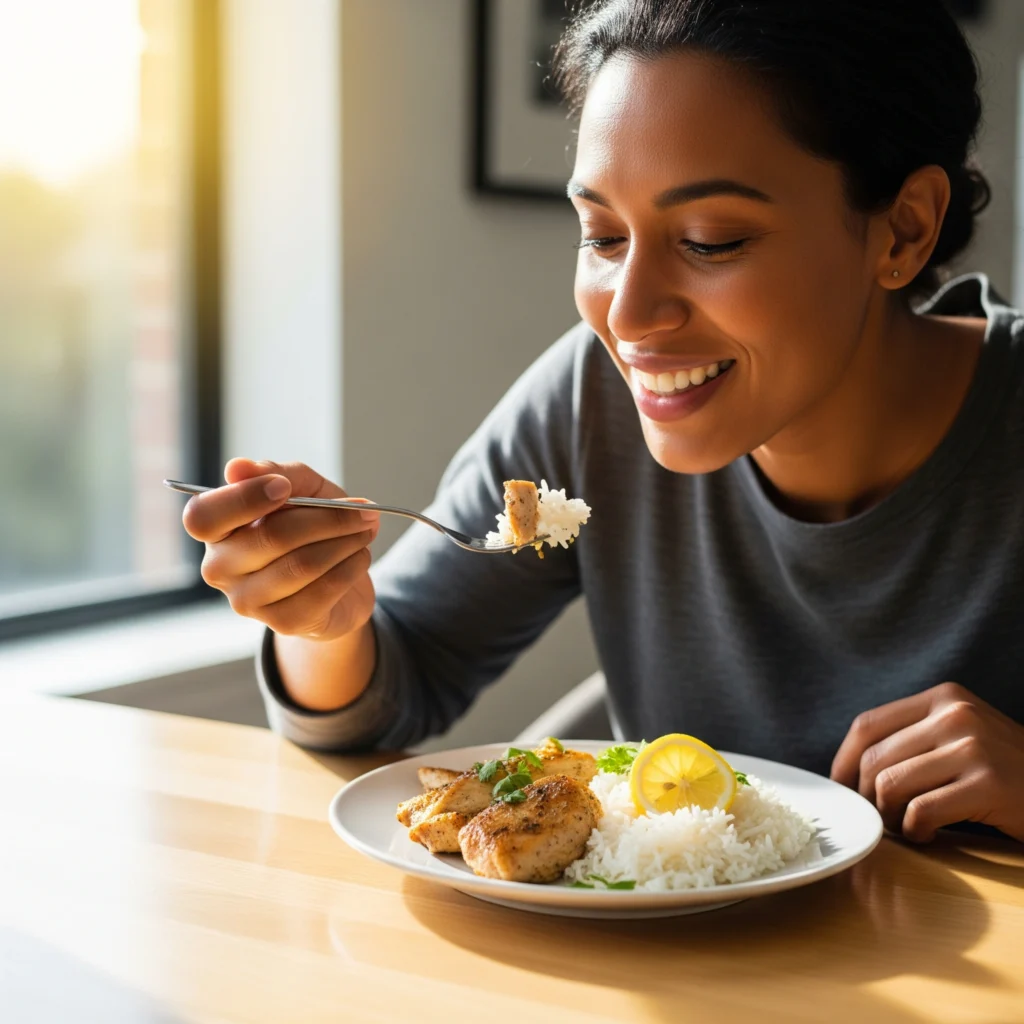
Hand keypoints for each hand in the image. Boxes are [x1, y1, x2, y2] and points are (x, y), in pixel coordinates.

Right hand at [182, 458, 379, 641]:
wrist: (338, 582)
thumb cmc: (311, 526)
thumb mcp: (303, 488)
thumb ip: (277, 472)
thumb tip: (237, 468)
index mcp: (215, 530)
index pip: (203, 517)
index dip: (243, 499)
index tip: (284, 487)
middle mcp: (220, 569)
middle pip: (271, 536)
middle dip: (327, 518)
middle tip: (362, 510)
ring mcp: (248, 601)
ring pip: (303, 564)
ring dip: (346, 541)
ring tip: (365, 530)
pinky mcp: (282, 623)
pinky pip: (324, 590)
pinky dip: (351, 567)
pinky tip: (360, 556)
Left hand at [830, 682, 1023, 842]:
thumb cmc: (1006, 770)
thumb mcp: (962, 734)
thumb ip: (915, 737)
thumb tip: (848, 767)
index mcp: (944, 698)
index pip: (868, 724)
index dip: (843, 760)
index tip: (840, 787)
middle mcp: (956, 715)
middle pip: (875, 759)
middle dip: (867, 796)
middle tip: (881, 817)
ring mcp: (973, 748)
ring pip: (891, 785)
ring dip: (889, 816)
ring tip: (905, 827)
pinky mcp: (988, 784)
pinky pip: (921, 811)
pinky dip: (915, 831)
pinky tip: (927, 836)